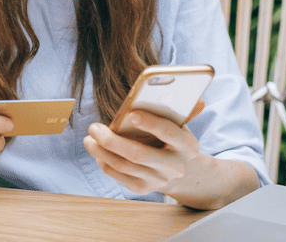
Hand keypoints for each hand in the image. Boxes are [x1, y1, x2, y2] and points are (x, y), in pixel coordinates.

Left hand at [83, 110, 202, 195]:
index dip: (150, 123)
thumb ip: (183, 111)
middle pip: (139, 154)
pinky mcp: (144, 188)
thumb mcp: (181, 124)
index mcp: (187, 145)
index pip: (168, 132)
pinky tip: (97, 153)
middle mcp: (174, 166)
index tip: (130, 113)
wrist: (181, 170)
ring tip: (89, 139)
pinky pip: (120, 177)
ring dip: (102, 152)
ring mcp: (159, 180)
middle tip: (93, 128)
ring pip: (125, 166)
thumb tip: (195, 98)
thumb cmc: (174, 138)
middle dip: (113, 141)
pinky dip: (106, 164)